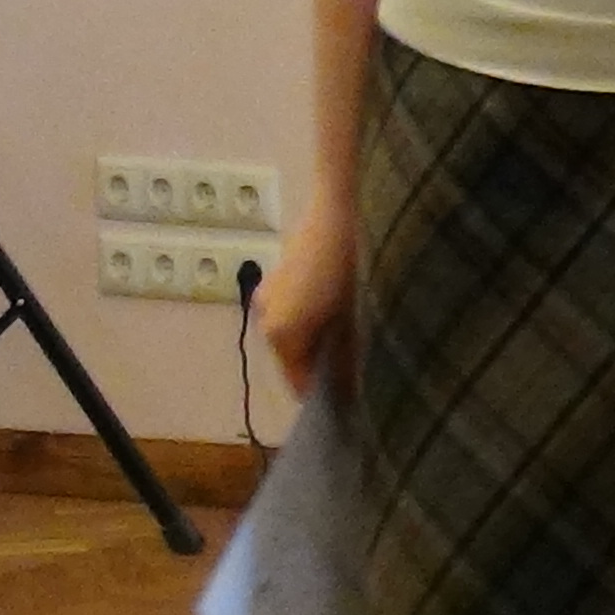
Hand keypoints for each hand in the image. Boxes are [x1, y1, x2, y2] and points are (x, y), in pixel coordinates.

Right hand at [252, 188, 356, 394]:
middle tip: (347, 364)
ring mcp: (264, 301)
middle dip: (314, 366)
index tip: (344, 397)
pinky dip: (302, 323)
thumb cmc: (346, 271)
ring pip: (287, 338)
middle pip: (290, 360)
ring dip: (308, 343)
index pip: (297, 382)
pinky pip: (285, 317)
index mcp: (281, 336)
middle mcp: (265, 322)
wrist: (333, 217)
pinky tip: (326, 310)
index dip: (320, 392)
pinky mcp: (270, 284)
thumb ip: (344, 362)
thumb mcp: (350, 321)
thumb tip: (346, 394)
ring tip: (340, 334)